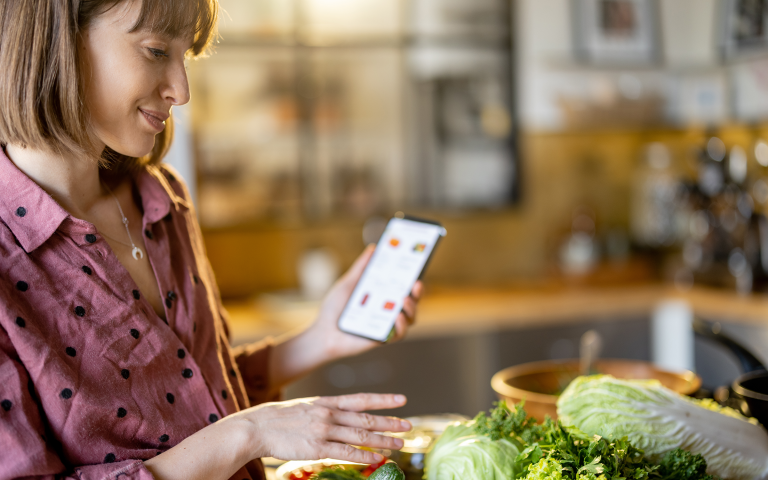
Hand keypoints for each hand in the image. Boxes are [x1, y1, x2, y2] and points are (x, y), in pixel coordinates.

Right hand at [243, 393, 409, 462]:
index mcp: (326, 402)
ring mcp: (324, 431)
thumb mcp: (305, 407)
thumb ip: (324, 410)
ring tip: (398, 444)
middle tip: (408, 425)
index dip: (383, 400)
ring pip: (360, 437)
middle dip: (389, 423)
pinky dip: (363, 456)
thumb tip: (341, 417)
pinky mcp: (316, 448)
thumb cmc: (278, 418)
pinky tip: (376, 459)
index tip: (401, 399)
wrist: (256, 426)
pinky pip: (345, 453)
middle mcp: (329, 414)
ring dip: (382, 441)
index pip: (361, 399)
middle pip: (366, 419)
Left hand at [311, 245, 423, 358]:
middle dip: (418, 292)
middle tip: (416, 283)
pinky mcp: (383, 339)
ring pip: (411, 318)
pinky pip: (400, 334)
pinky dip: (401, 325)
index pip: (405, 287)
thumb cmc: (334, 309)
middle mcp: (389, 311)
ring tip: (404, 299)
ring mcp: (387, 325)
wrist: (322, 332)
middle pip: (413, 301)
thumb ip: (361, 268)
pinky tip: (397, 317)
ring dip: (412, 308)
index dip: (414, 279)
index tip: (417, 268)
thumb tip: (373, 248)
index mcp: (384, 297)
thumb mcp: (348, 284)